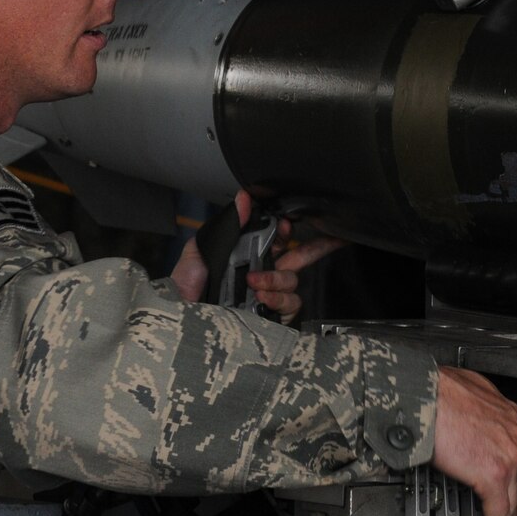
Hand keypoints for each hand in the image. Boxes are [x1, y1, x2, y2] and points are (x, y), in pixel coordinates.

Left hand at [171, 191, 346, 322]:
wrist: (181, 316)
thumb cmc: (187, 287)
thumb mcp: (201, 250)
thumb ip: (227, 225)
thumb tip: (243, 197)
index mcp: (248, 257)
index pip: (277, 240)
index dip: (285, 230)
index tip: (284, 223)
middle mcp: (264, 276)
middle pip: (300, 258)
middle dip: (319, 246)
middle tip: (335, 237)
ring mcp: (269, 297)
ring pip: (293, 281)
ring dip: (277, 279)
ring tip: (256, 282)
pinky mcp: (272, 318)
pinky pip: (290, 304)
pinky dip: (278, 298)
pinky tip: (262, 297)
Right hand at [429, 366, 516, 515]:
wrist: (423, 394)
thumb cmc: (437, 390)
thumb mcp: (471, 392)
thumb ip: (479, 412)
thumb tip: (470, 422)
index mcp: (512, 418)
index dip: (514, 483)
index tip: (509, 495)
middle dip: (514, 508)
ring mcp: (508, 456)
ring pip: (512, 501)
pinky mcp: (493, 474)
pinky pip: (498, 512)